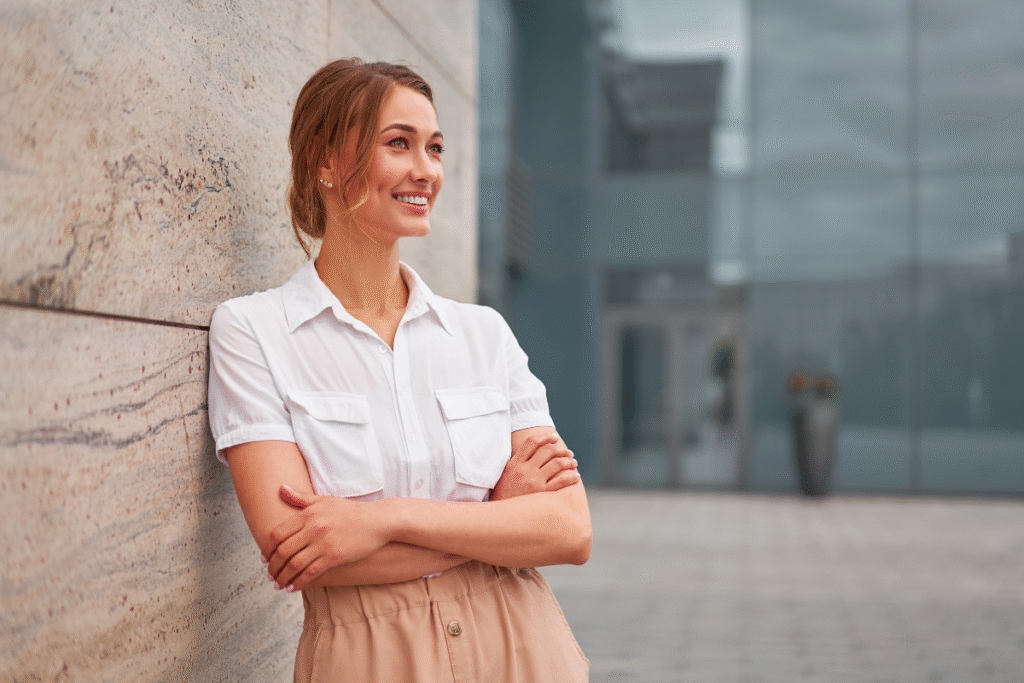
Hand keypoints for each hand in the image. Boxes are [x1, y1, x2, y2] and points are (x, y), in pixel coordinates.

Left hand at [264, 485, 391, 591]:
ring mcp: (323, 543)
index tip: (265, 558)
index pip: (277, 533)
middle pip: (282, 551)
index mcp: (308, 514)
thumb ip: (300, 498)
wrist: (377, 521)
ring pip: (294, 564)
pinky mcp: (334, 556)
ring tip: (279, 584)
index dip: (267, 549)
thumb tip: (280, 488)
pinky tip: (293, 587)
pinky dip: (299, 582)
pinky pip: (311, 573)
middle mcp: (313, 528)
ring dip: (282, 577)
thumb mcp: (324, 500)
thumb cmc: (350, 511)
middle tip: (270, 575)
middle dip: (273, 567)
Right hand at [491, 432, 579, 500]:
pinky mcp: (542, 494)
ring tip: (574, 463)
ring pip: (558, 463)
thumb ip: (517, 464)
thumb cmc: (504, 498)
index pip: (532, 442)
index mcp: (514, 464)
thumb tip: (532, 453)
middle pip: (548, 450)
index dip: (546, 437)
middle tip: (569, 453)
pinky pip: (562, 481)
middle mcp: (524, 470)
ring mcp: (534, 482)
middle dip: (562, 450)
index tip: (555, 438)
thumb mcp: (505, 477)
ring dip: (569, 461)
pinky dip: (572, 476)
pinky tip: (576, 477)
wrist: (501, 518)